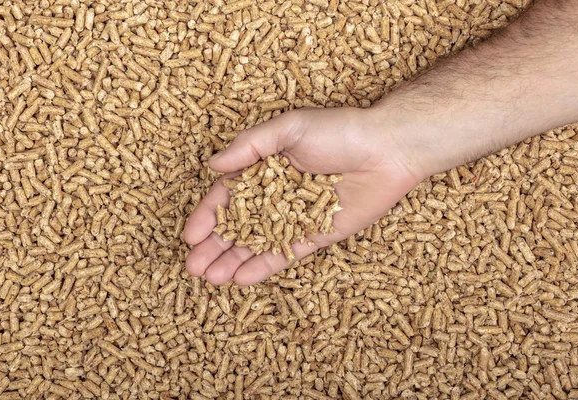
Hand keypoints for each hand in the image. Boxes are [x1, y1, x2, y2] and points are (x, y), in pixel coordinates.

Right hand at [183, 107, 426, 284]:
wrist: (387, 150)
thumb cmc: (339, 131)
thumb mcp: (289, 128)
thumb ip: (250, 146)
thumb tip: (213, 166)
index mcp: (265, 168)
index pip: (228, 196)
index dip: (207, 216)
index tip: (190, 236)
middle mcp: (276, 195)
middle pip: (238, 225)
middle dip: (214, 246)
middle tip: (193, 267)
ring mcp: (295, 218)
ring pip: (257, 243)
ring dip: (232, 260)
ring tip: (210, 278)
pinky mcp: (315, 235)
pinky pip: (286, 254)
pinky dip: (264, 266)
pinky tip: (242, 278)